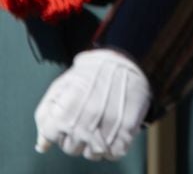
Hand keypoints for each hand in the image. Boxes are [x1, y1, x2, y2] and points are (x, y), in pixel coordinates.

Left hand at [34, 49, 151, 159]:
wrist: (122, 60)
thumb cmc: (88, 75)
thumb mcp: (60, 87)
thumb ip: (46, 116)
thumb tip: (42, 146)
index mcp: (65, 111)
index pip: (52, 137)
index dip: (57, 130)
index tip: (67, 118)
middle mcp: (85, 121)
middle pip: (71, 148)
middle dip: (74, 138)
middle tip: (85, 121)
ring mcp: (107, 126)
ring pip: (93, 154)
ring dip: (93, 145)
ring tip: (99, 128)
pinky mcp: (128, 128)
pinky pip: (115, 153)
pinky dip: (112, 149)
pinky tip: (112, 135)